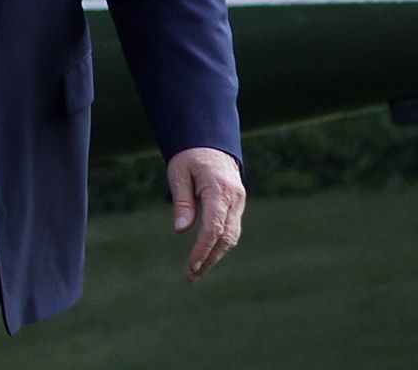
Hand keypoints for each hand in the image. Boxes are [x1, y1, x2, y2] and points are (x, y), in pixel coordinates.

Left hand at [166, 146, 244, 282]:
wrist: (211, 142)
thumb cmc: (190, 156)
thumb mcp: (178, 172)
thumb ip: (182, 201)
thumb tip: (181, 230)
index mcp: (219, 190)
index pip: (214, 227)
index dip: (203, 249)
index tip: (191, 266)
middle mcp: (234, 199)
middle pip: (226, 237)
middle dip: (209, 259)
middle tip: (191, 276)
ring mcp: (239, 202)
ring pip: (232, 236)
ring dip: (215, 255)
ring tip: (195, 271)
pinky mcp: (237, 205)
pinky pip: (231, 229)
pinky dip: (219, 244)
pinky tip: (206, 255)